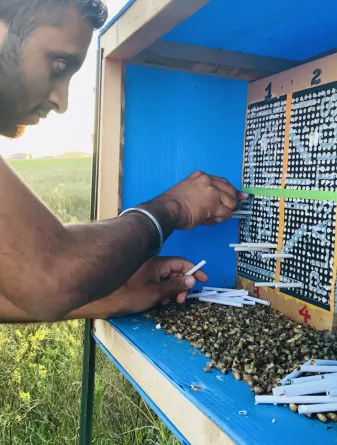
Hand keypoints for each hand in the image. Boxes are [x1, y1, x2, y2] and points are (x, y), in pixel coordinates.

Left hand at [86, 257, 207, 318]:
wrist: (101, 301)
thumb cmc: (127, 295)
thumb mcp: (155, 293)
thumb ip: (174, 286)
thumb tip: (191, 279)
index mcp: (157, 263)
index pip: (181, 263)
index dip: (194, 270)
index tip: (203, 281)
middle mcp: (152, 265)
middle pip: (174, 271)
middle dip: (182, 285)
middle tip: (181, 301)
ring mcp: (145, 273)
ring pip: (166, 279)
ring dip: (171, 291)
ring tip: (167, 303)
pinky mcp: (139, 281)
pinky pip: (156, 283)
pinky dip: (161, 292)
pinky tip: (158, 302)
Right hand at [150, 171, 247, 229]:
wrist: (167, 209)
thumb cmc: (172, 204)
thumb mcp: (187, 191)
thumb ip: (202, 194)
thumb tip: (215, 204)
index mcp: (200, 176)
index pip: (222, 181)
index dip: (231, 190)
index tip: (239, 195)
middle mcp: (208, 181)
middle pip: (230, 189)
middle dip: (234, 199)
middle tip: (234, 207)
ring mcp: (212, 192)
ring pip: (231, 202)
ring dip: (227, 210)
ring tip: (217, 216)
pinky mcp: (214, 204)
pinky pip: (226, 213)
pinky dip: (222, 218)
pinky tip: (214, 219)